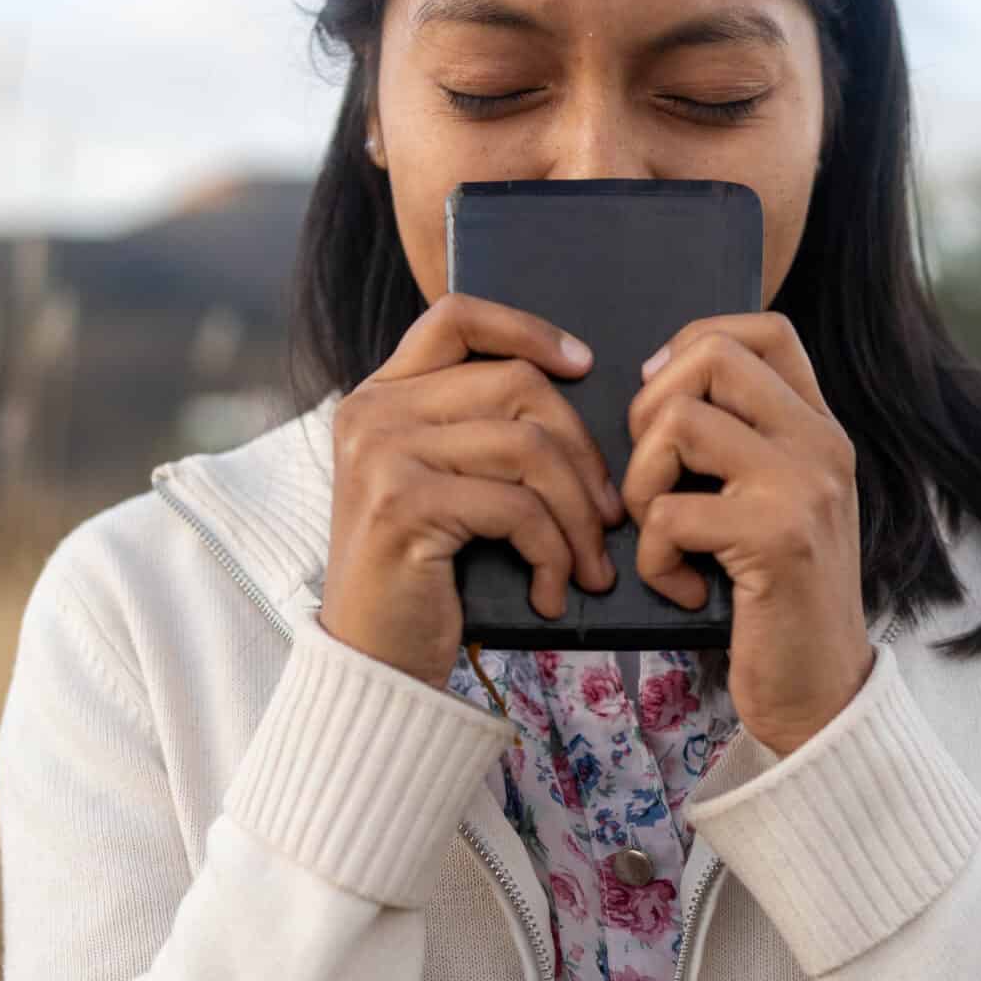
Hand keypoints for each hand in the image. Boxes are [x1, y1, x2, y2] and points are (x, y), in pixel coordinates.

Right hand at [318, 293, 625, 687]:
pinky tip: (551, 591)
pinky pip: (517, 507)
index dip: (528, 329)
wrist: (372, 662)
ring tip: (590, 566)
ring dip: (578, 515)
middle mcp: (372, 413)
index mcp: (380, 395)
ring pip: (528, 447)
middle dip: (582, 451)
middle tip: (608, 517)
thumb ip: (477, 429)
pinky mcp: (403, 506)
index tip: (584, 365)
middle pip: (516, 385)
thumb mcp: (441, 484)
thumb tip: (580, 389)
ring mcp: (382, 455)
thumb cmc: (425, 576)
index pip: (456, 317)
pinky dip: (552, 553)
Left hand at [622, 313, 873, 754]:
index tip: (665, 401)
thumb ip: (743, 446)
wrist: (822, 696)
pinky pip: (669, 511)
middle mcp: (822, 445)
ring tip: (665, 535)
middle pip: (710, 356)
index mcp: (821, 430)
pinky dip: (654, 557)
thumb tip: (659, 384)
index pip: (765, 330)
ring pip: (678, 422)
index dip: (695, 342)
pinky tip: (686, 589)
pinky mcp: (776, 540)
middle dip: (649, 412)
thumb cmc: (779, 603)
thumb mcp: (777, 507)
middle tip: (654, 479)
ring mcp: (803, 488)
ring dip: (643, 484)